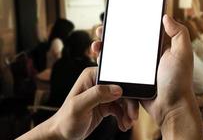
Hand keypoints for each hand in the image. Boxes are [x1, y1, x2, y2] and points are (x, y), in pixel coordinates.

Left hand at [18, 56, 137, 139]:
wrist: (62, 136)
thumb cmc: (65, 121)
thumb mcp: (79, 106)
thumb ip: (97, 94)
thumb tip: (117, 88)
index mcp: (91, 76)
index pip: (115, 77)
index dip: (126, 88)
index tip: (132, 101)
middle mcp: (98, 83)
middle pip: (122, 89)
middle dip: (129, 103)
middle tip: (132, 116)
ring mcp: (102, 94)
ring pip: (123, 99)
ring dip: (128, 112)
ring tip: (127, 123)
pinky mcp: (105, 104)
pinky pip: (120, 108)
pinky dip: (124, 116)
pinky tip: (123, 124)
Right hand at [91, 15, 202, 138]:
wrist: (170, 108)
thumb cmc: (178, 82)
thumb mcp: (182, 54)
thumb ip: (179, 33)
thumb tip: (165, 16)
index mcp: (158, 47)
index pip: (140, 30)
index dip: (128, 22)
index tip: (116, 17)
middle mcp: (146, 56)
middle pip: (125, 41)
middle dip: (111, 34)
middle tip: (100, 31)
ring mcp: (137, 68)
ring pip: (117, 54)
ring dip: (105, 48)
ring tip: (96, 45)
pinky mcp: (130, 79)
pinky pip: (115, 70)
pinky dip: (106, 64)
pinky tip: (99, 59)